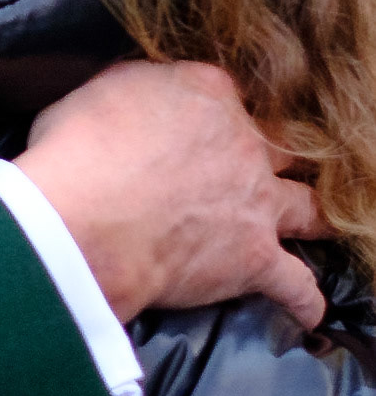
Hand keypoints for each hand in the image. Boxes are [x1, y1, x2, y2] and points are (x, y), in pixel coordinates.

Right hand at [16, 60, 326, 329]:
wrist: (84, 219)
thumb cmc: (76, 151)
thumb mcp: (98, 91)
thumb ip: (131, 86)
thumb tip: (136, 94)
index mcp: (206, 93)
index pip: (226, 93)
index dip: (216, 110)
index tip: (204, 123)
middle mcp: (244, 142)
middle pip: (280, 144)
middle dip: (277, 155)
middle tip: (268, 167)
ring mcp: (257, 202)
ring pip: (309, 208)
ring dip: (314, 216)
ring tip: (318, 223)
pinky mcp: (255, 259)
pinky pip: (296, 285)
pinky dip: (304, 299)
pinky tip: (308, 309)